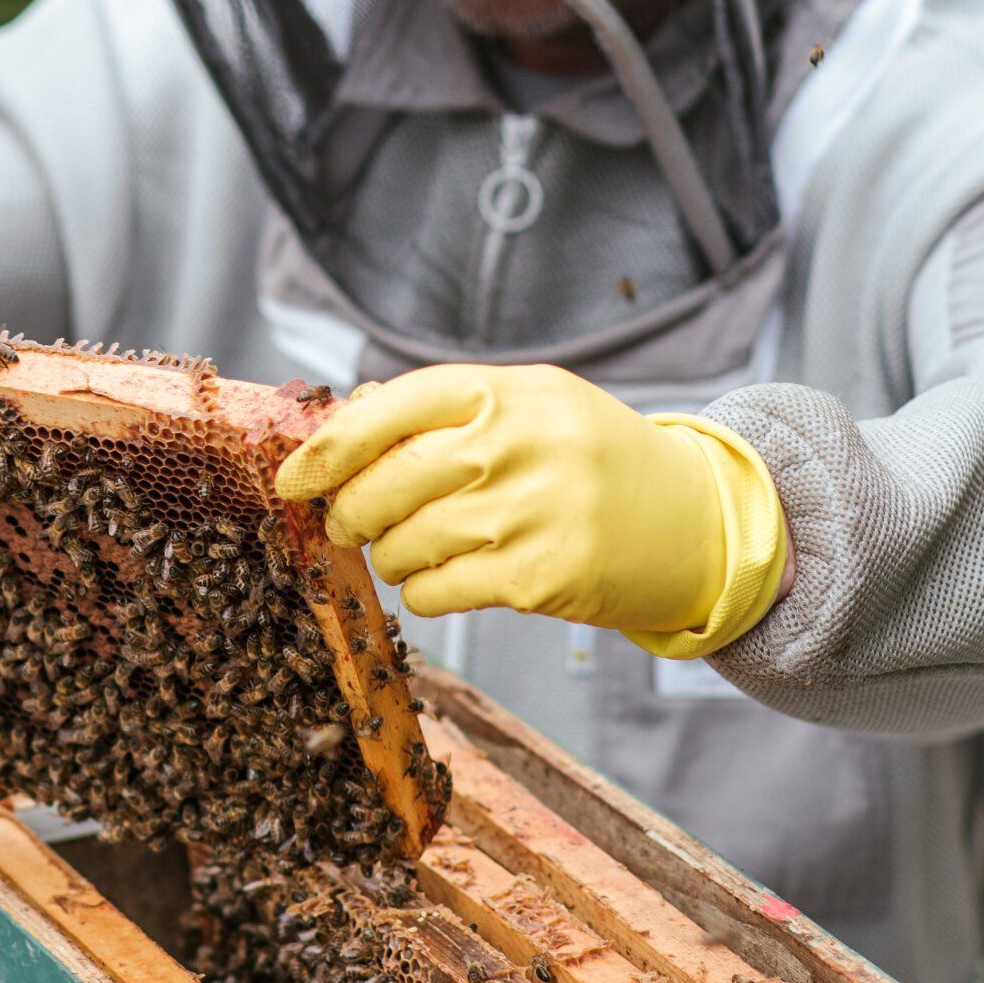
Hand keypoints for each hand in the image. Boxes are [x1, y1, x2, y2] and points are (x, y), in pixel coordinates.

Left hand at [273, 361, 787, 658]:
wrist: (694, 519)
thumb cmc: (590, 457)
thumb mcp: (528, 404)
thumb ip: (441, 410)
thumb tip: (336, 431)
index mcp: (505, 390)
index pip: (385, 412)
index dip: (323, 451)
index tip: (289, 480)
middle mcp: (517, 444)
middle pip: (383, 486)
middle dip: (346, 515)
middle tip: (346, 525)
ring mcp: (532, 512)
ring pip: (404, 544)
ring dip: (388, 556)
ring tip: (407, 550)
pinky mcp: (543, 576)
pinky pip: (439, 592)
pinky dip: (424, 592)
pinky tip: (443, 579)